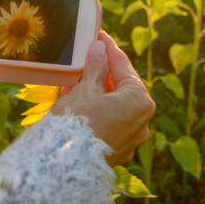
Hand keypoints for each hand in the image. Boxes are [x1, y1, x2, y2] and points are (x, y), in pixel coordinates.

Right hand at [50, 31, 155, 165]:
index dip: (109, 49)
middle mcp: (142, 121)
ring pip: (113, 107)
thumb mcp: (85, 88)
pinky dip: (95, 111)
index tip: (100, 37)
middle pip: (120, 88)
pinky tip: (76, 104)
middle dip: (100, 73)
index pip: (123, 67)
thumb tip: (100, 48)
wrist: (63, 166)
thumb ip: (96, 67)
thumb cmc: (76, 123)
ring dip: (95, 92)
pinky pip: (108, 123)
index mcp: (139, 101)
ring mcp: (131, 139)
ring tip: (73, 81)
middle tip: (85, 58)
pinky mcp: (117, 151)